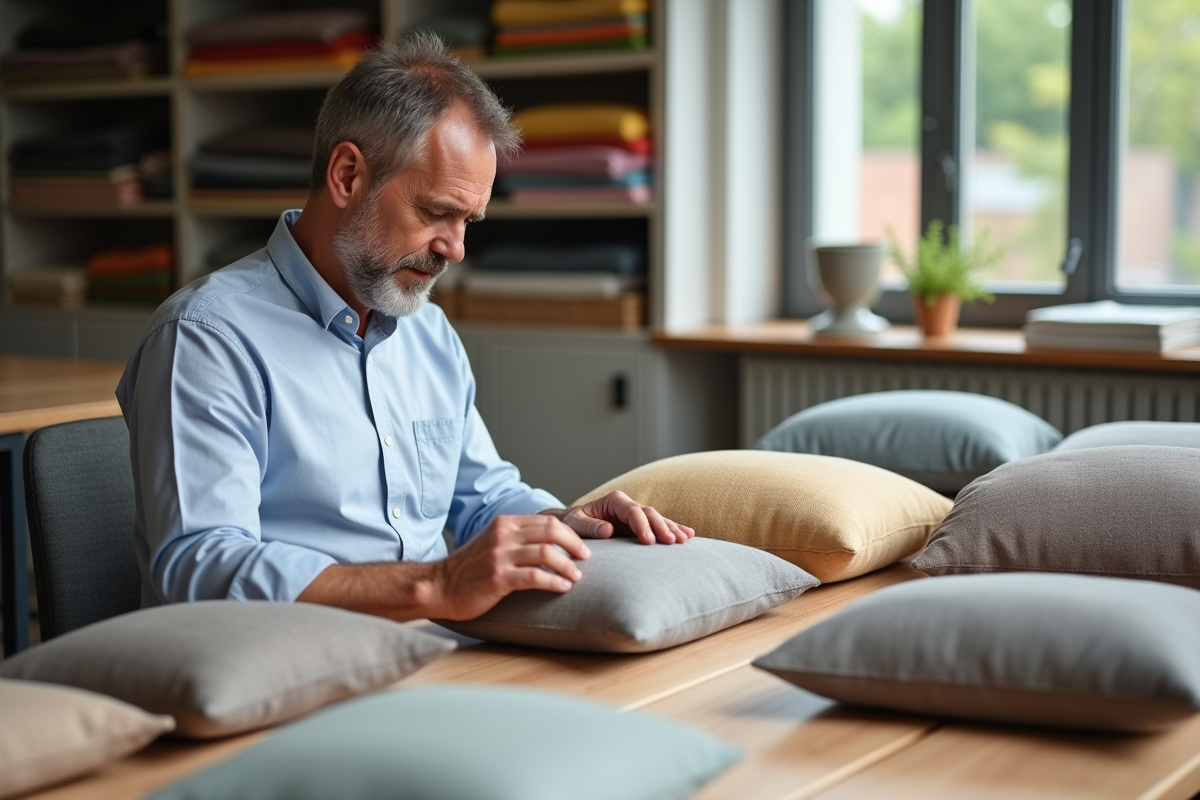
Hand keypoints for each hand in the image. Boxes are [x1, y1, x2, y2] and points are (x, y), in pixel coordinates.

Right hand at [431, 514, 590, 620]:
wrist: (439, 586)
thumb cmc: (470, 569)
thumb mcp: (493, 543)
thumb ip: (517, 538)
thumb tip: (550, 542)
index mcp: (505, 524)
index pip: (547, 521)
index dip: (570, 532)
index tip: (582, 545)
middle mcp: (504, 536)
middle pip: (552, 530)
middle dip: (575, 543)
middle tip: (586, 557)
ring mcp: (500, 556)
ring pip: (547, 553)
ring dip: (568, 566)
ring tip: (576, 576)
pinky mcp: (498, 578)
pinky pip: (535, 577)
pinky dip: (554, 581)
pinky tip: (563, 588)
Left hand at [553, 491, 694, 544]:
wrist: (573, 525)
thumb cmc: (572, 524)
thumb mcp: (574, 525)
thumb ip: (588, 527)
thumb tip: (608, 530)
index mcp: (614, 501)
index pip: (633, 511)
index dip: (642, 525)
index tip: (648, 541)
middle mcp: (627, 505)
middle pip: (649, 514)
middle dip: (661, 527)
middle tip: (672, 542)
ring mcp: (635, 515)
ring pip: (658, 519)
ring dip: (671, 528)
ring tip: (684, 539)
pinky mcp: (640, 526)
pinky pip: (659, 526)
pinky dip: (673, 529)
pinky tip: (688, 535)